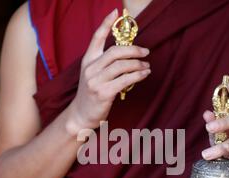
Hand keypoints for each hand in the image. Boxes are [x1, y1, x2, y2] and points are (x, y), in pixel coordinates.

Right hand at [67, 9, 150, 134]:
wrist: (81, 115)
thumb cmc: (91, 93)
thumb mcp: (93, 74)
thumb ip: (105, 63)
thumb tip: (127, 54)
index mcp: (87, 60)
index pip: (96, 37)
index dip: (106, 23)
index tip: (115, 11)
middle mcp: (90, 68)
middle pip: (115, 51)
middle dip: (134, 50)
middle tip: (146, 51)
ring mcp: (95, 81)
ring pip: (122, 66)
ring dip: (138, 64)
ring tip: (146, 66)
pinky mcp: (104, 93)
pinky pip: (125, 80)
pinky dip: (138, 76)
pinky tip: (144, 74)